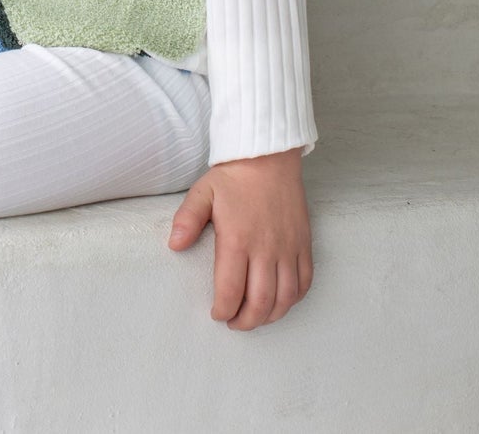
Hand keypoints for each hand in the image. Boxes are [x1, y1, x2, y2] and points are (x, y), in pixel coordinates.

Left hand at [167, 148, 312, 328]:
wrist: (268, 156)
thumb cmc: (234, 176)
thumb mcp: (203, 192)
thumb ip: (187, 220)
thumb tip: (174, 245)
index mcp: (238, 239)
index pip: (231, 291)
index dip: (223, 310)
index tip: (217, 314)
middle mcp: (266, 248)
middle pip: (261, 302)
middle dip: (246, 322)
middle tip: (235, 323)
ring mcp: (288, 247)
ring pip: (285, 297)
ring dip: (271, 315)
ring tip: (256, 317)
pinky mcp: (303, 243)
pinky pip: (304, 280)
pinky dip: (294, 298)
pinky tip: (281, 300)